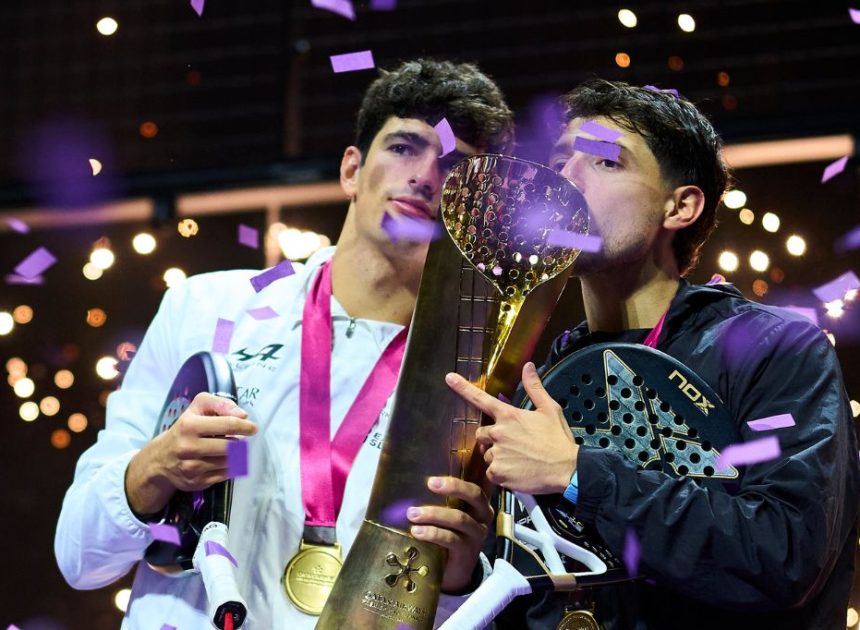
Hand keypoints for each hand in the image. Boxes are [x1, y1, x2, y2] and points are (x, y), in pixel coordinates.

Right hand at [125, 393, 256, 515]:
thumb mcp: (197, 408)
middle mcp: (189, 447)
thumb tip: (243, 415)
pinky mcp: (197, 482)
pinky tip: (223, 460)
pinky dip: (230, 467)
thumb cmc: (185, 429)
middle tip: (240, 440)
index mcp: (190, 426)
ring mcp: (193, 467)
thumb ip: (220, 404)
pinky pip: (226, 474)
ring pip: (230, 461)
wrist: (160, 460)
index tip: (253, 428)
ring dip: (236, 455)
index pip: (228, 425)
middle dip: (240, 443)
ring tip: (229, 449)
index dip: (245, 426)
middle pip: (232, 446)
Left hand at [407, 476, 492, 592]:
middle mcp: (483, 515)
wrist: (453, 571)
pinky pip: (450, 539)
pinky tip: (416, 532)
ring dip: (433, 514)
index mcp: (478, 501)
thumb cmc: (447, 532)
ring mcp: (477, 534)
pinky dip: (432, 533)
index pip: (481, 480)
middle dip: (453, 486)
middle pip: (474, 495)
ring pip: (459, 518)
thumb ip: (440, 497)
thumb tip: (412, 477)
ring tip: (412, 514)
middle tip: (430, 483)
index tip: (477, 447)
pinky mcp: (467, 552)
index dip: (481, 465)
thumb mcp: (447, 512)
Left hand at [445, 362, 576, 494]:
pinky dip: (501, 474)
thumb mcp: (549, 409)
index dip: (463, 388)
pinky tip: (517, 472)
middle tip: (512, 445)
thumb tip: (528, 367)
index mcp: (509, 415)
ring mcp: (497, 453)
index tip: (449, 378)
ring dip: (498, 457)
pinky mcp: (498, 473)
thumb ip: (534, 387)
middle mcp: (499, 432)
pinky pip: (491, 472)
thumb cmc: (558, 440)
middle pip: (482, 434)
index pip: (481, 399)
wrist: (568, 468)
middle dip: (492, 439)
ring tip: (519, 460)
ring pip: (487, 454)